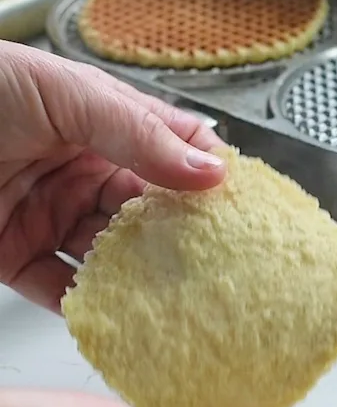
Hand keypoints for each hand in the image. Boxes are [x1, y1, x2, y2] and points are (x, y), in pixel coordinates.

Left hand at [0, 40, 225, 311]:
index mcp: (100, 121)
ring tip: (183, 292)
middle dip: (185, 233)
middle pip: (149, 209)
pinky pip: (62, 288)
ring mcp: (48, 215)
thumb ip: (137, 133)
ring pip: (113, 254)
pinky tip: (121, 311)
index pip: (173, 146)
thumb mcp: (64, 94)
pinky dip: (91, 305)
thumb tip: (212, 170)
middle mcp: (80, 169)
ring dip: (144, 273)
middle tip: (224, 258)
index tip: (244, 200)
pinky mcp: (13, 257)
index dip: (210, 170)